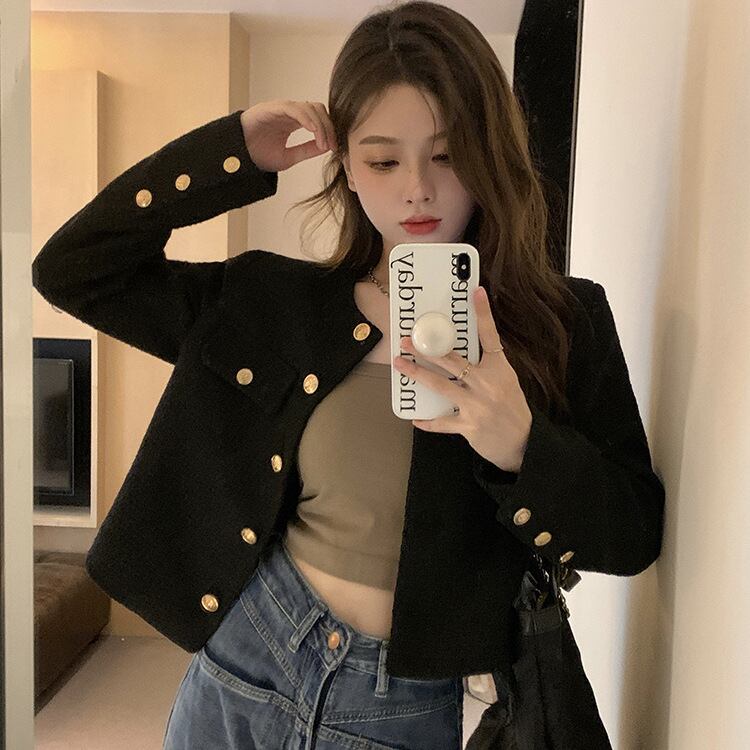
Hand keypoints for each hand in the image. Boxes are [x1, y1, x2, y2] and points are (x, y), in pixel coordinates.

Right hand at [240, 100, 337, 172]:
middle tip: (332, 146)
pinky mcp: (272, 108)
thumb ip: (307, 150)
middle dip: (328, 127)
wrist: (238, 158)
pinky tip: (313, 131)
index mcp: (295, 122)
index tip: (335, 148)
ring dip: (320, 125)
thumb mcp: (289, 157)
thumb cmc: (258, 156)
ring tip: (323, 143)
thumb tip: (326, 147)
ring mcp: (281, 109)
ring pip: (309, 107)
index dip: (330, 131)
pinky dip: (306, 118)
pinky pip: (294, 108)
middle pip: (318, 110)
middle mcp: (290, 113)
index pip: (319, 119)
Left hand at [393, 286, 531, 473]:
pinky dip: (428, 421)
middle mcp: (487, 384)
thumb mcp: (506, 381)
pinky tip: (415, 418)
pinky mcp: (469, 426)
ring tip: (400, 364)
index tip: (476, 292)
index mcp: (499, 369)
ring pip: (440, 386)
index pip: (490, 336)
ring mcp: (477, 405)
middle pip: (452, 360)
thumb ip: (486, 367)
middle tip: (407, 340)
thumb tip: (459, 353)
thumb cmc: (513, 409)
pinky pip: (442, 422)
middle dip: (427, 349)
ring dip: (417, 374)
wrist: (525, 443)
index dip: (483, 314)